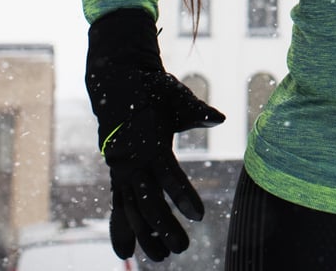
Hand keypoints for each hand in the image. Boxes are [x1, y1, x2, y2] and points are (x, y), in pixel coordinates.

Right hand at [86, 8, 225, 261]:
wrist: (116, 82)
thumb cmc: (153, 89)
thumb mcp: (175, 95)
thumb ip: (196, 111)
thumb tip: (219, 117)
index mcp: (150, 141)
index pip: (168, 175)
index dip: (183, 196)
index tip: (199, 216)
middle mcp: (132, 160)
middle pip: (148, 200)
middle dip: (164, 226)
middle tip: (183, 248)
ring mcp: (121, 170)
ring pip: (131, 209)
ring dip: (145, 235)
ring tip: (160, 258)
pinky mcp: (117, 174)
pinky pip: (118, 205)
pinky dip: (120, 227)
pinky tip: (125, 251)